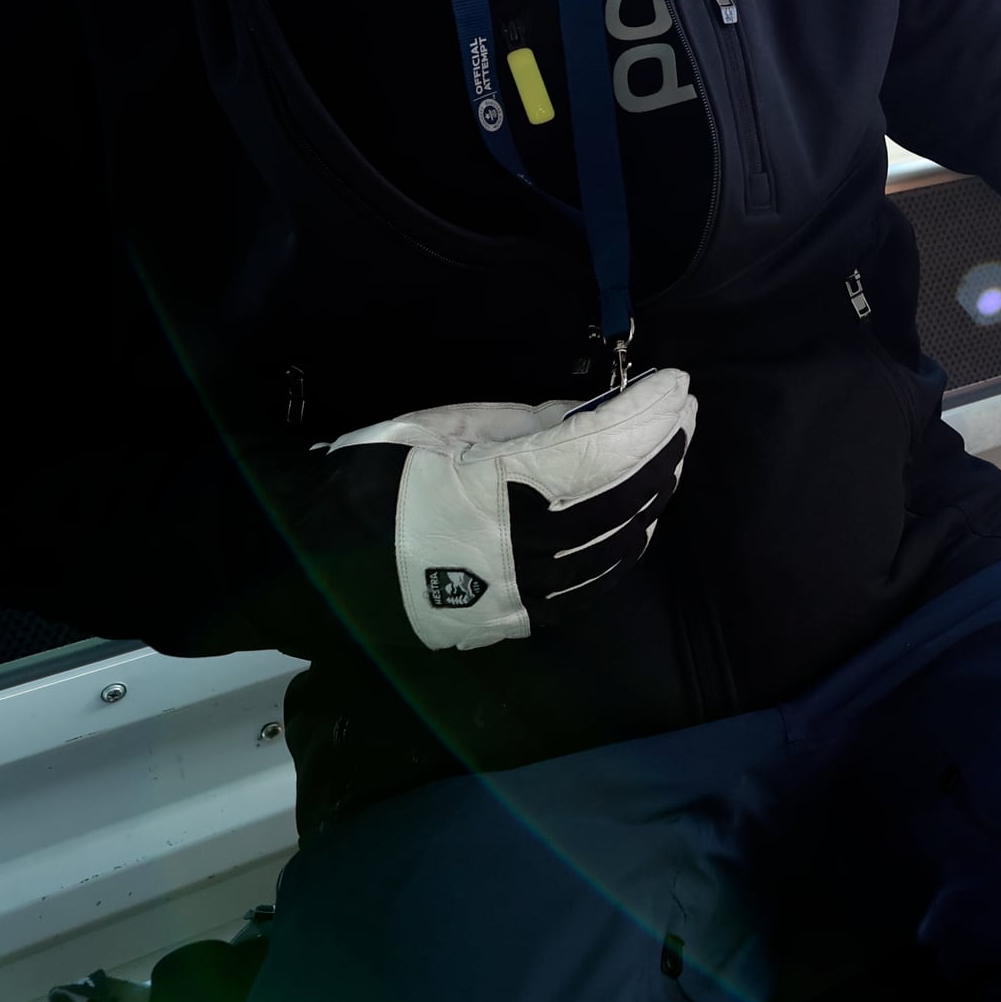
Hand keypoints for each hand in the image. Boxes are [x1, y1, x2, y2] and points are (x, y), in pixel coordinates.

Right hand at [329, 368, 696, 650]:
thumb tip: (588, 416)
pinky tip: (644, 504)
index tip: (675, 383)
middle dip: (662, 446)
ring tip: (672, 445)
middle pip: (621, 495)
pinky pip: (598, 576)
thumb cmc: (376, 481)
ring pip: (620, 540)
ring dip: (655, 488)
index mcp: (495, 493)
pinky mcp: (524, 618)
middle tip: (682, 406)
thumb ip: (526, 424)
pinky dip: (630, 535)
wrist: (318, 566)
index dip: (644, 415)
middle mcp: (521, 551)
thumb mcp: (447, 428)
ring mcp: (526, 594)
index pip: (598, 449)